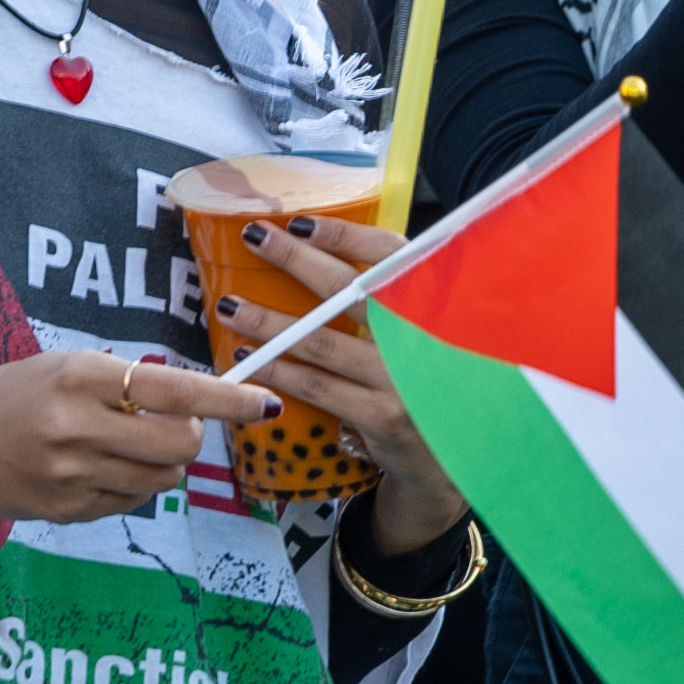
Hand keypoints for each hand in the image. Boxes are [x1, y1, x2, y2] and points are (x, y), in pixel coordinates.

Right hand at [0, 344, 267, 528]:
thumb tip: (189, 400)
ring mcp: (74, 475)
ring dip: (161, 465)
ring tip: (122, 447)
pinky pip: (131, 501)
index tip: (264, 404)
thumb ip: (118, 381)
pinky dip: (128, 485)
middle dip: (188, 437)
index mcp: (78, 377)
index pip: (174, 390)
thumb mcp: (56, 367)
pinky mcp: (71, 511)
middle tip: (170, 426)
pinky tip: (92, 470)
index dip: (227, 399)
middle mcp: (78, 427)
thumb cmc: (4, 398)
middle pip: (179, 445)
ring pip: (163, 481)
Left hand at [213, 215, 461, 541]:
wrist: (452, 462)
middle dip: (296, 260)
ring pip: (322, 343)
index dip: (346, 236)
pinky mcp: (383, 418)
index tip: (301, 221)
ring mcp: (402, 380)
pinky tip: (251, 361)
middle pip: (349, 290)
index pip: (392, 256)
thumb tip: (326, 255)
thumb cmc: (426, 387)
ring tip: (231, 307)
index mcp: (433, 307)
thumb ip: (390, 302)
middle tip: (253, 237)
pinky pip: (318, 388)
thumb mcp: (422, 338)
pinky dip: (279, 372)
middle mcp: (423, 338)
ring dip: (270, 323)